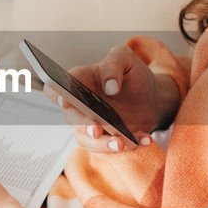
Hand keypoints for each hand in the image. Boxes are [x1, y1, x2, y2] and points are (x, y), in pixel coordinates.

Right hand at [44, 45, 178, 152]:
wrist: (150, 98)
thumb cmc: (134, 76)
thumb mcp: (127, 60)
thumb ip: (114, 65)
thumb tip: (110, 86)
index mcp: (81, 80)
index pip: (58, 87)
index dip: (57, 94)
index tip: (65, 102)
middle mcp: (80, 104)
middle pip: (72, 118)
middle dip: (84, 126)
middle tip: (97, 130)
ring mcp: (90, 123)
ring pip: (87, 139)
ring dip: (103, 144)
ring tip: (123, 143)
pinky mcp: (103, 139)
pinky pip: (108, 148)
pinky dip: (127, 146)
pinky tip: (144, 140)